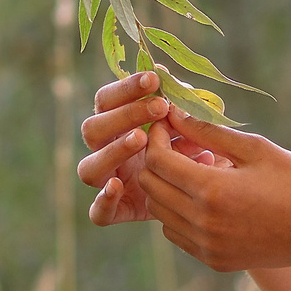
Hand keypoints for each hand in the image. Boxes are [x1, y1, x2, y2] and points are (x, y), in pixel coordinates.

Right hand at [79, 71, 230, 226]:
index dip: (125, 88)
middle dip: (125, 115)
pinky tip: (117, 185)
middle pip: (92, 129)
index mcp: (117, 126)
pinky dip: (103, 199)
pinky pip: (98, 211)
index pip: (106, 100)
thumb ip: (184, 112)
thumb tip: (183, 91)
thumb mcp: (191, 130)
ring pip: (88, 168)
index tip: (155, 79)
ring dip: (113, 151)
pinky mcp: (116, 211)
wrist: (202, 197)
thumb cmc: (192, 152)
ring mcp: (108, 182)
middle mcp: (106, 151)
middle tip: (160, 108)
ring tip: (142, 140)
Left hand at [130, 113, 290, 273]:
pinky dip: (179, 212)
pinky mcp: (215, 261)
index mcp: (213, 191)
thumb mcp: (255, 148)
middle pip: (151, 187)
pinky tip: (206, 196)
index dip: (156, 136)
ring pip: (160, 213)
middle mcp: (203, 224)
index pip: (158, 161)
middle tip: (179, 142)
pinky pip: (177, 234)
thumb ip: (208, 132)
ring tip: (196, 168)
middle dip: (156, 159)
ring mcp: (208, 247)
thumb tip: (174, 114)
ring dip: (167, 187)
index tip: (168, 121)